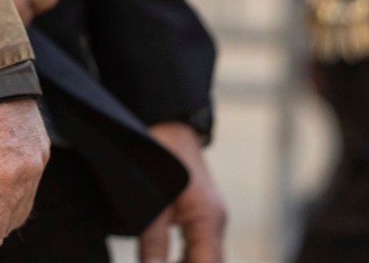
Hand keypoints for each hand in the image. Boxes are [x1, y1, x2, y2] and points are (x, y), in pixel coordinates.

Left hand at [137, 122, 226, 262]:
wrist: (165, 119)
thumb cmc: (161, 152)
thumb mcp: (153, 199)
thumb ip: (153, 240)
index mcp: (209, 219)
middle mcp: (214, 221)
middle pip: (207, 262)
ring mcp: (208, 217)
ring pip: (202, 256)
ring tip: (157, 262)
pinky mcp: (198, 212)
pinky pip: (196, 245)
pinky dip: (183, 257)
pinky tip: (162, 261)